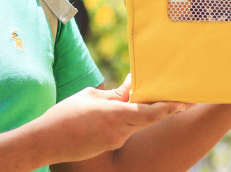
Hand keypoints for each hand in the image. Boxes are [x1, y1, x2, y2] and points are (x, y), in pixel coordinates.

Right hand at [35, 74, 193, 164]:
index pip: (151, 112)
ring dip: (137, 111)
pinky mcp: (108, 146)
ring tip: (130, 96)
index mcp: (116, 115)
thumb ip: (115, 93)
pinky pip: (122, 130)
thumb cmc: (65, 115)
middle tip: (177, 99)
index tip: (183, 100)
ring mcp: (115, 141)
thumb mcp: (91, 96)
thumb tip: (132, 84)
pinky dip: (124, 119)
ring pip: (134, 123)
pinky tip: (110, 112)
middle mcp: (120, 131)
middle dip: (163, 108)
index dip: (170, 106)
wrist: (47, 142)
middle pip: (148, 118)